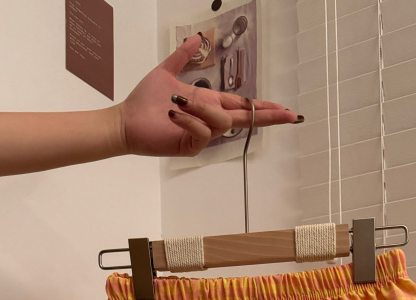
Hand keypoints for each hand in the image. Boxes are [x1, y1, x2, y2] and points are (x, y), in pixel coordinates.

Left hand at [118, 34, 298, 157]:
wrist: (127, 121)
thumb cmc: (145, 101)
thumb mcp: (166, 72)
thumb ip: (182, 56)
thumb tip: (195, 39)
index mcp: (209, 104)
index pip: (242, 106)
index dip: (264, 107)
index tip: (285, 109)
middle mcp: (209, 120)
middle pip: (245, 119)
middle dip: (267, 116)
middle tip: (288, 115)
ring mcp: (202, 135)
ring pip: (222, 122)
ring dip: (203, 109)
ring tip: (178, 102)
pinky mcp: (191, 146)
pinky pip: (203, 133)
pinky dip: (189, 120)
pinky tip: (172, 114)